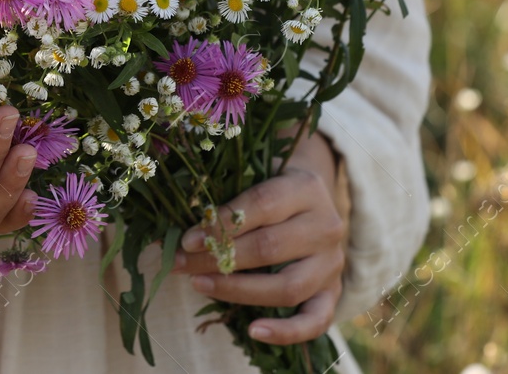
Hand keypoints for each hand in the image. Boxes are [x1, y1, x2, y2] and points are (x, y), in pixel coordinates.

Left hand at [172, 131, 346, 344]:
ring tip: (199, 284)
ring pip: (287, 287)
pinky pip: (315, 321)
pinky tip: (254, 332)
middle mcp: (326, 225)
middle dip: (218, 259)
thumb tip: (175, 227)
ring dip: (237, 291)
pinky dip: (286, 331)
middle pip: (269, 248)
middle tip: (181, 263)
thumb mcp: (254, 174)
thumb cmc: (272, 186)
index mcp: (306, 187)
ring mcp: (332, 262)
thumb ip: (224, 193)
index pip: (262, 204)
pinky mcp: (332, 292)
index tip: (187, 239)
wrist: (315, 199)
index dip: (222, 224)